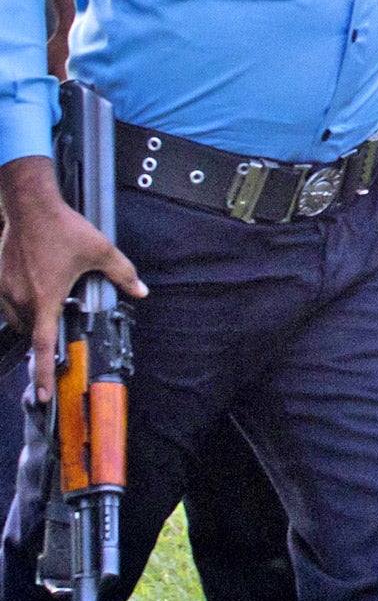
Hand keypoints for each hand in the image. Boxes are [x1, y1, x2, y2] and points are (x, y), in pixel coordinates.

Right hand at [0, 156, 145, 402]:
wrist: (30, 205)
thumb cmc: (63, 228)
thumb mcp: (102, 251)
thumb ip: (122, 274)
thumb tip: (140, 291)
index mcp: (45, 299)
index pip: (43, 346)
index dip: (43, 373)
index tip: (43, 394)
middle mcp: (20, 298)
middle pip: (32, 331)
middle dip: (46, 331)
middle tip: (61, 314)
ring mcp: (4, 289)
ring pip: (17, 318)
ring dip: (32, 316)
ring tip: (50, 293)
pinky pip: (6, 303)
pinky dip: (19, 302)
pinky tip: (35, 284)